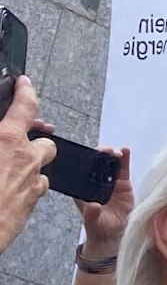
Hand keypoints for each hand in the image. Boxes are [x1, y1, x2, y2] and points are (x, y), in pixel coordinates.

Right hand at [0, 77, 55, 252]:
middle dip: (35, 140)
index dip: (26, 91)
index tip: (25, 83)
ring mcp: (33, 180)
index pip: (25, 106)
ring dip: (31, 164)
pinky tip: (10, 188)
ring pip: (42, 166)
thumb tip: (2, 134)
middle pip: (45, 142)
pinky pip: (37, 186)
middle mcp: (27, 158)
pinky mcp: (33, 201)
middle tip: (16, 142)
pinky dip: (27, 184)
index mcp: (8, 140)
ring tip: (10, 168)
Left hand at [73, 146, 131, 257]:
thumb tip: (93, 206)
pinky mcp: (123, 183)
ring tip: (116, 152)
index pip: (82, 171)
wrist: (115, 234)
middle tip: (104, 151)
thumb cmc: (99, 228)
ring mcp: (110, 182)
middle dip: (99, 155)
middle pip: (96, 164)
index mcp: (83, 190)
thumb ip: (92, 214)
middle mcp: (95, 183)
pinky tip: (125, 151)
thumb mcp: (94, 223)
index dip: (85, 162)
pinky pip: (123, 169)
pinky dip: (124, 160)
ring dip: (112, 155)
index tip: (89, 156)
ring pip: (109, 164)